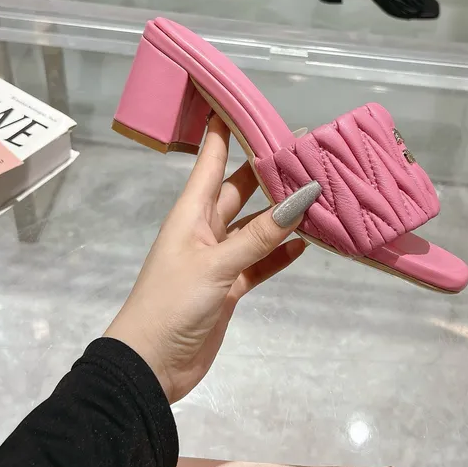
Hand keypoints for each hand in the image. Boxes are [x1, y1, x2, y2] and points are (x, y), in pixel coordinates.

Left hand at [105, 115, 320, 402]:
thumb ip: (260, 235)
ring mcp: (219, 258)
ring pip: (255, 226)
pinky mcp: (230, 286)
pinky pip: (259, 261)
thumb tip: (302, 197)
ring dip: (281, 215)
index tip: (242, 101)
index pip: (212, 160)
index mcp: (192, 212)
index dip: (224, 129)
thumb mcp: (216, 264)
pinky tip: (306, 242)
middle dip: (267, 171)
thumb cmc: (173, 302)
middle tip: (303, 151)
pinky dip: (279, 253)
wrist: (151, 365)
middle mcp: (206, 228)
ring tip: (316, 194)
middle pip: (241, 189)